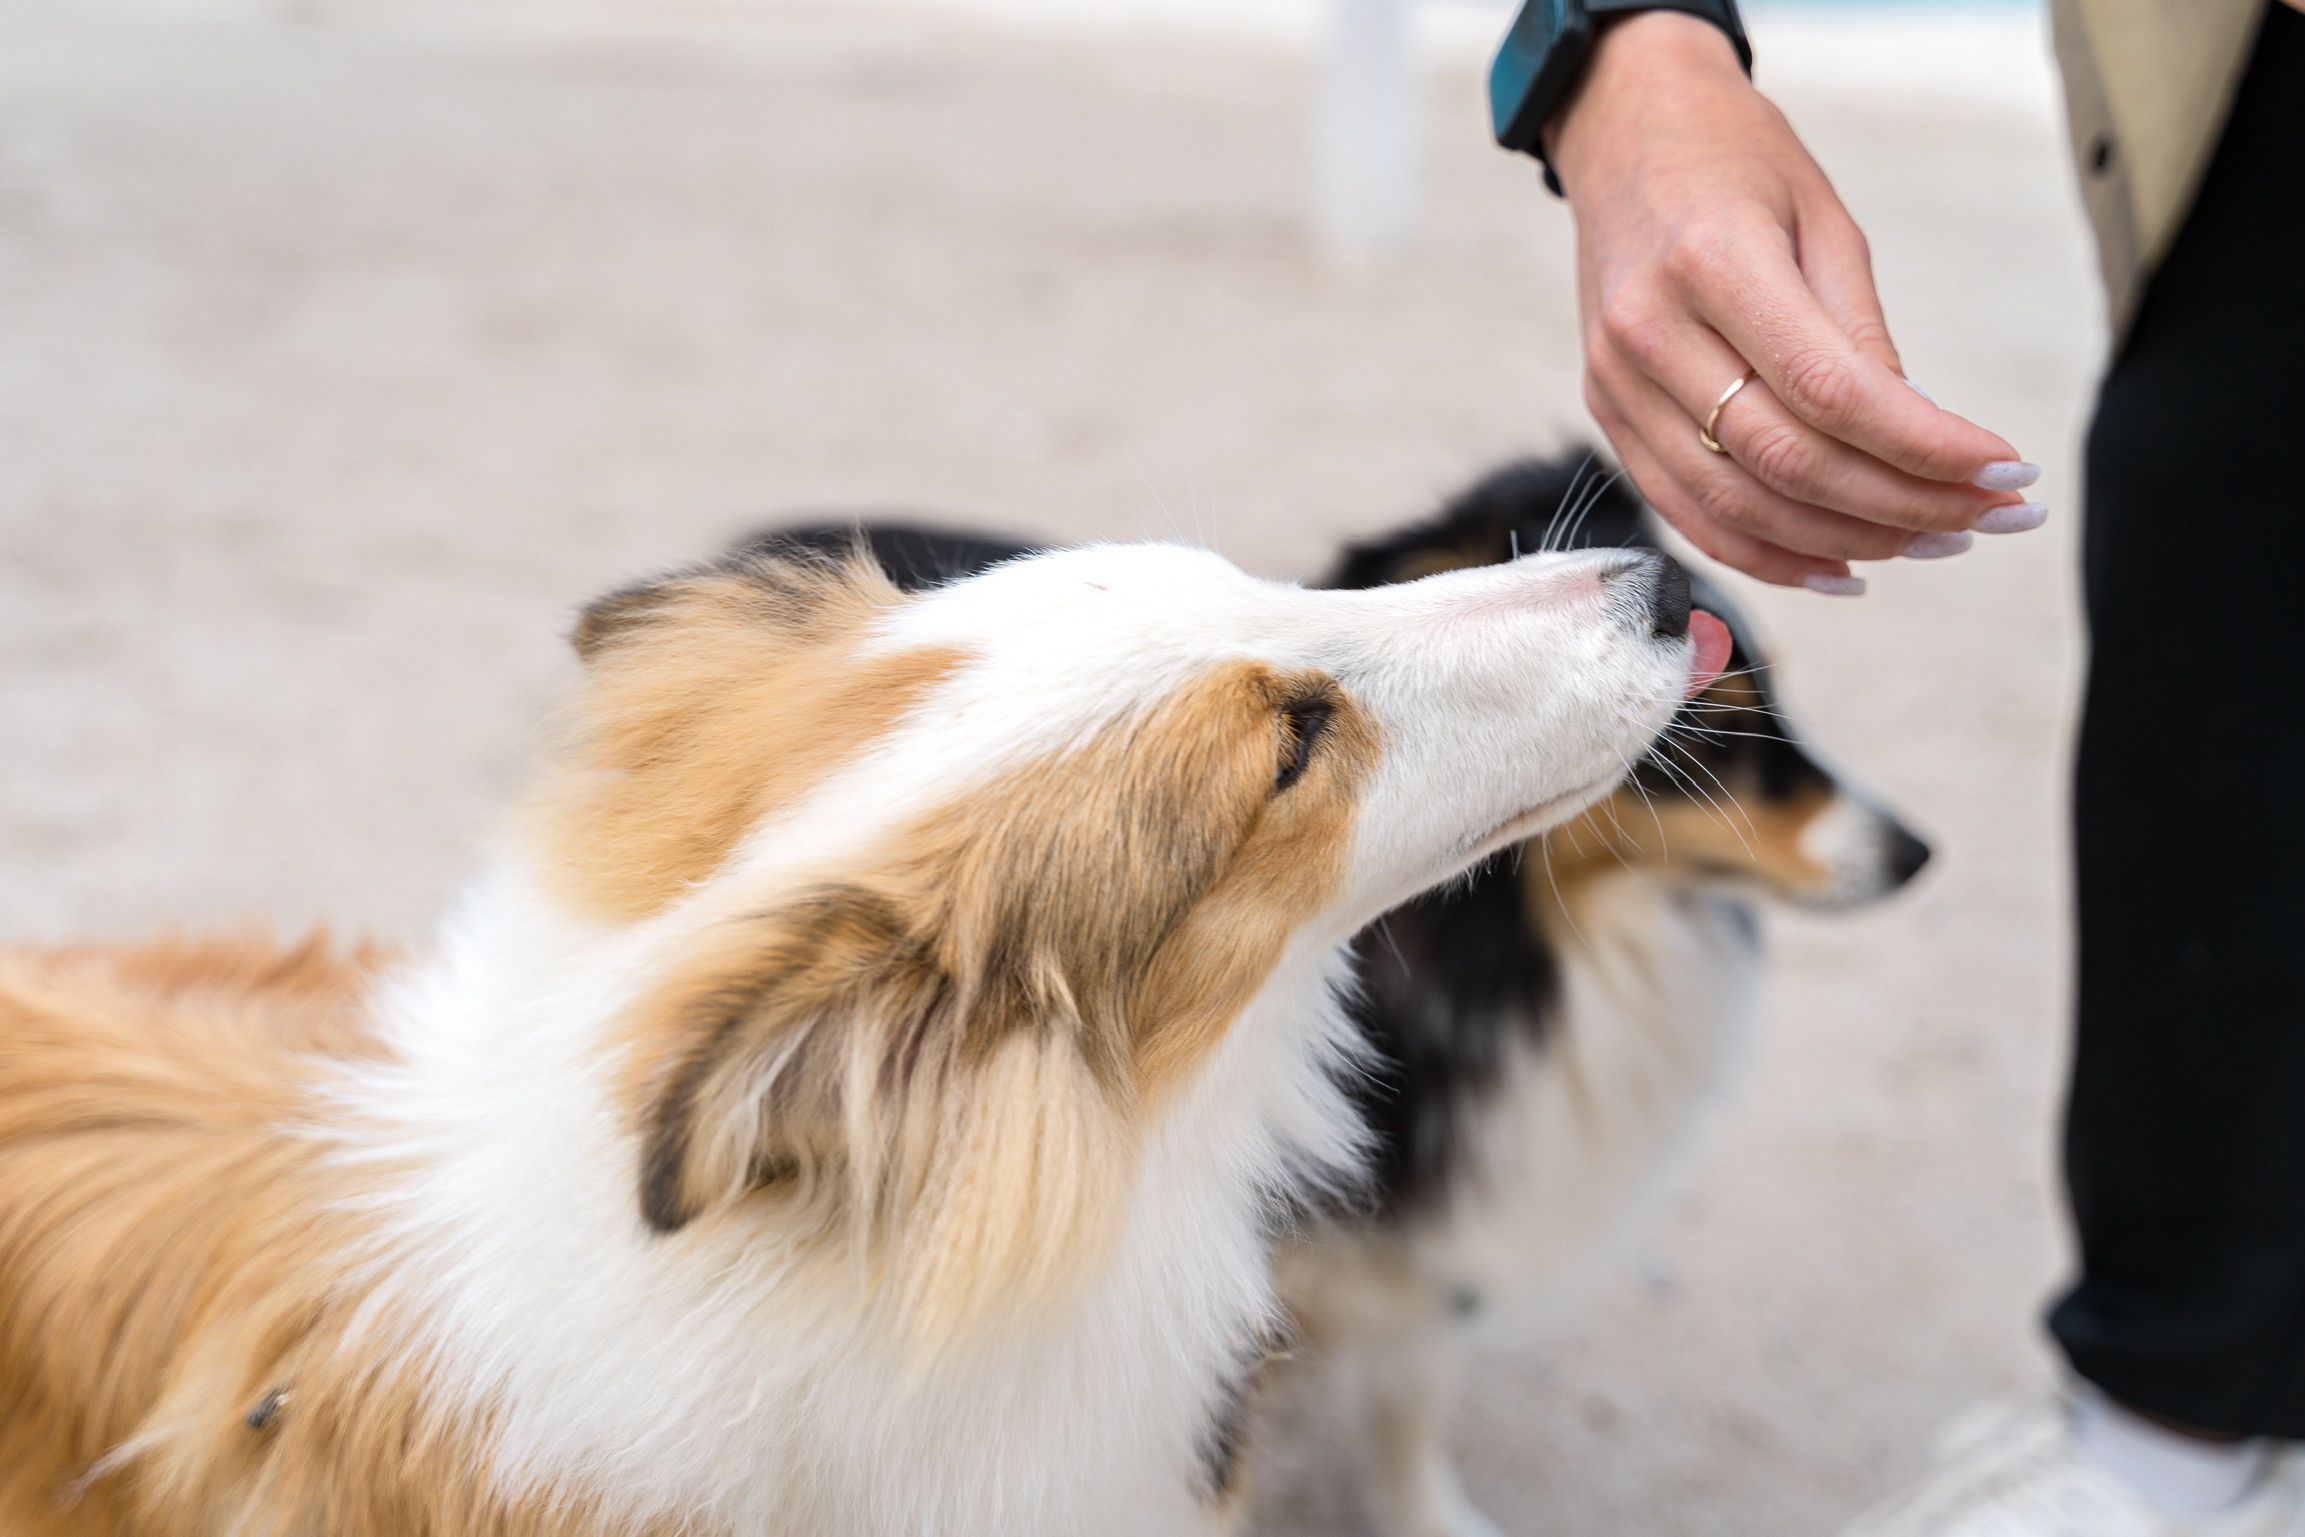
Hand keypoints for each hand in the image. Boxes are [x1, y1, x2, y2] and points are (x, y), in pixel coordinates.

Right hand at [1546, 12, 2041, 591]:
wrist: (1623, 134)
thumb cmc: (1736, 165)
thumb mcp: (1823, 219)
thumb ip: (1862, 335)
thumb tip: (1922, 444)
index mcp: (1711, 261)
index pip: (1832, 391)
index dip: (1925, 448)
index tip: (2005, 471)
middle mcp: (1650, 332)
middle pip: (1789, 460)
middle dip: (1902, 504)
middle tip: (1989, 520)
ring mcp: (1617, 383)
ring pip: (1738, 504)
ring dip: (1845, 541)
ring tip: (1930, 544)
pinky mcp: (1606, 416)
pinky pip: (1689, 512)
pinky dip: (1766, 554)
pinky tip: (1839, 569)